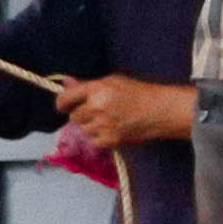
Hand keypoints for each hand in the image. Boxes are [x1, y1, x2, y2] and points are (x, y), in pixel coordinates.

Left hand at [57, 77, 197, 152]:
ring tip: (109, 121)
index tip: (65, 106)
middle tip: (98, 112)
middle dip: (82, 115)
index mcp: (97, 89)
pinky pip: (93, 141)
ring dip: (91, 127)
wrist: (160, 110)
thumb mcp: (113, 81)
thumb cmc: (138, 93)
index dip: (62, 103)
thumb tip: (64, 83)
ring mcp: (103, 125)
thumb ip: (86, 85)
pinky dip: (100, 138)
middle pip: (73, 117)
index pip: (65, 99)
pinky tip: (113, 130)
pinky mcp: (110, 140)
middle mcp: (97, 106)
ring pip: (83, 130)